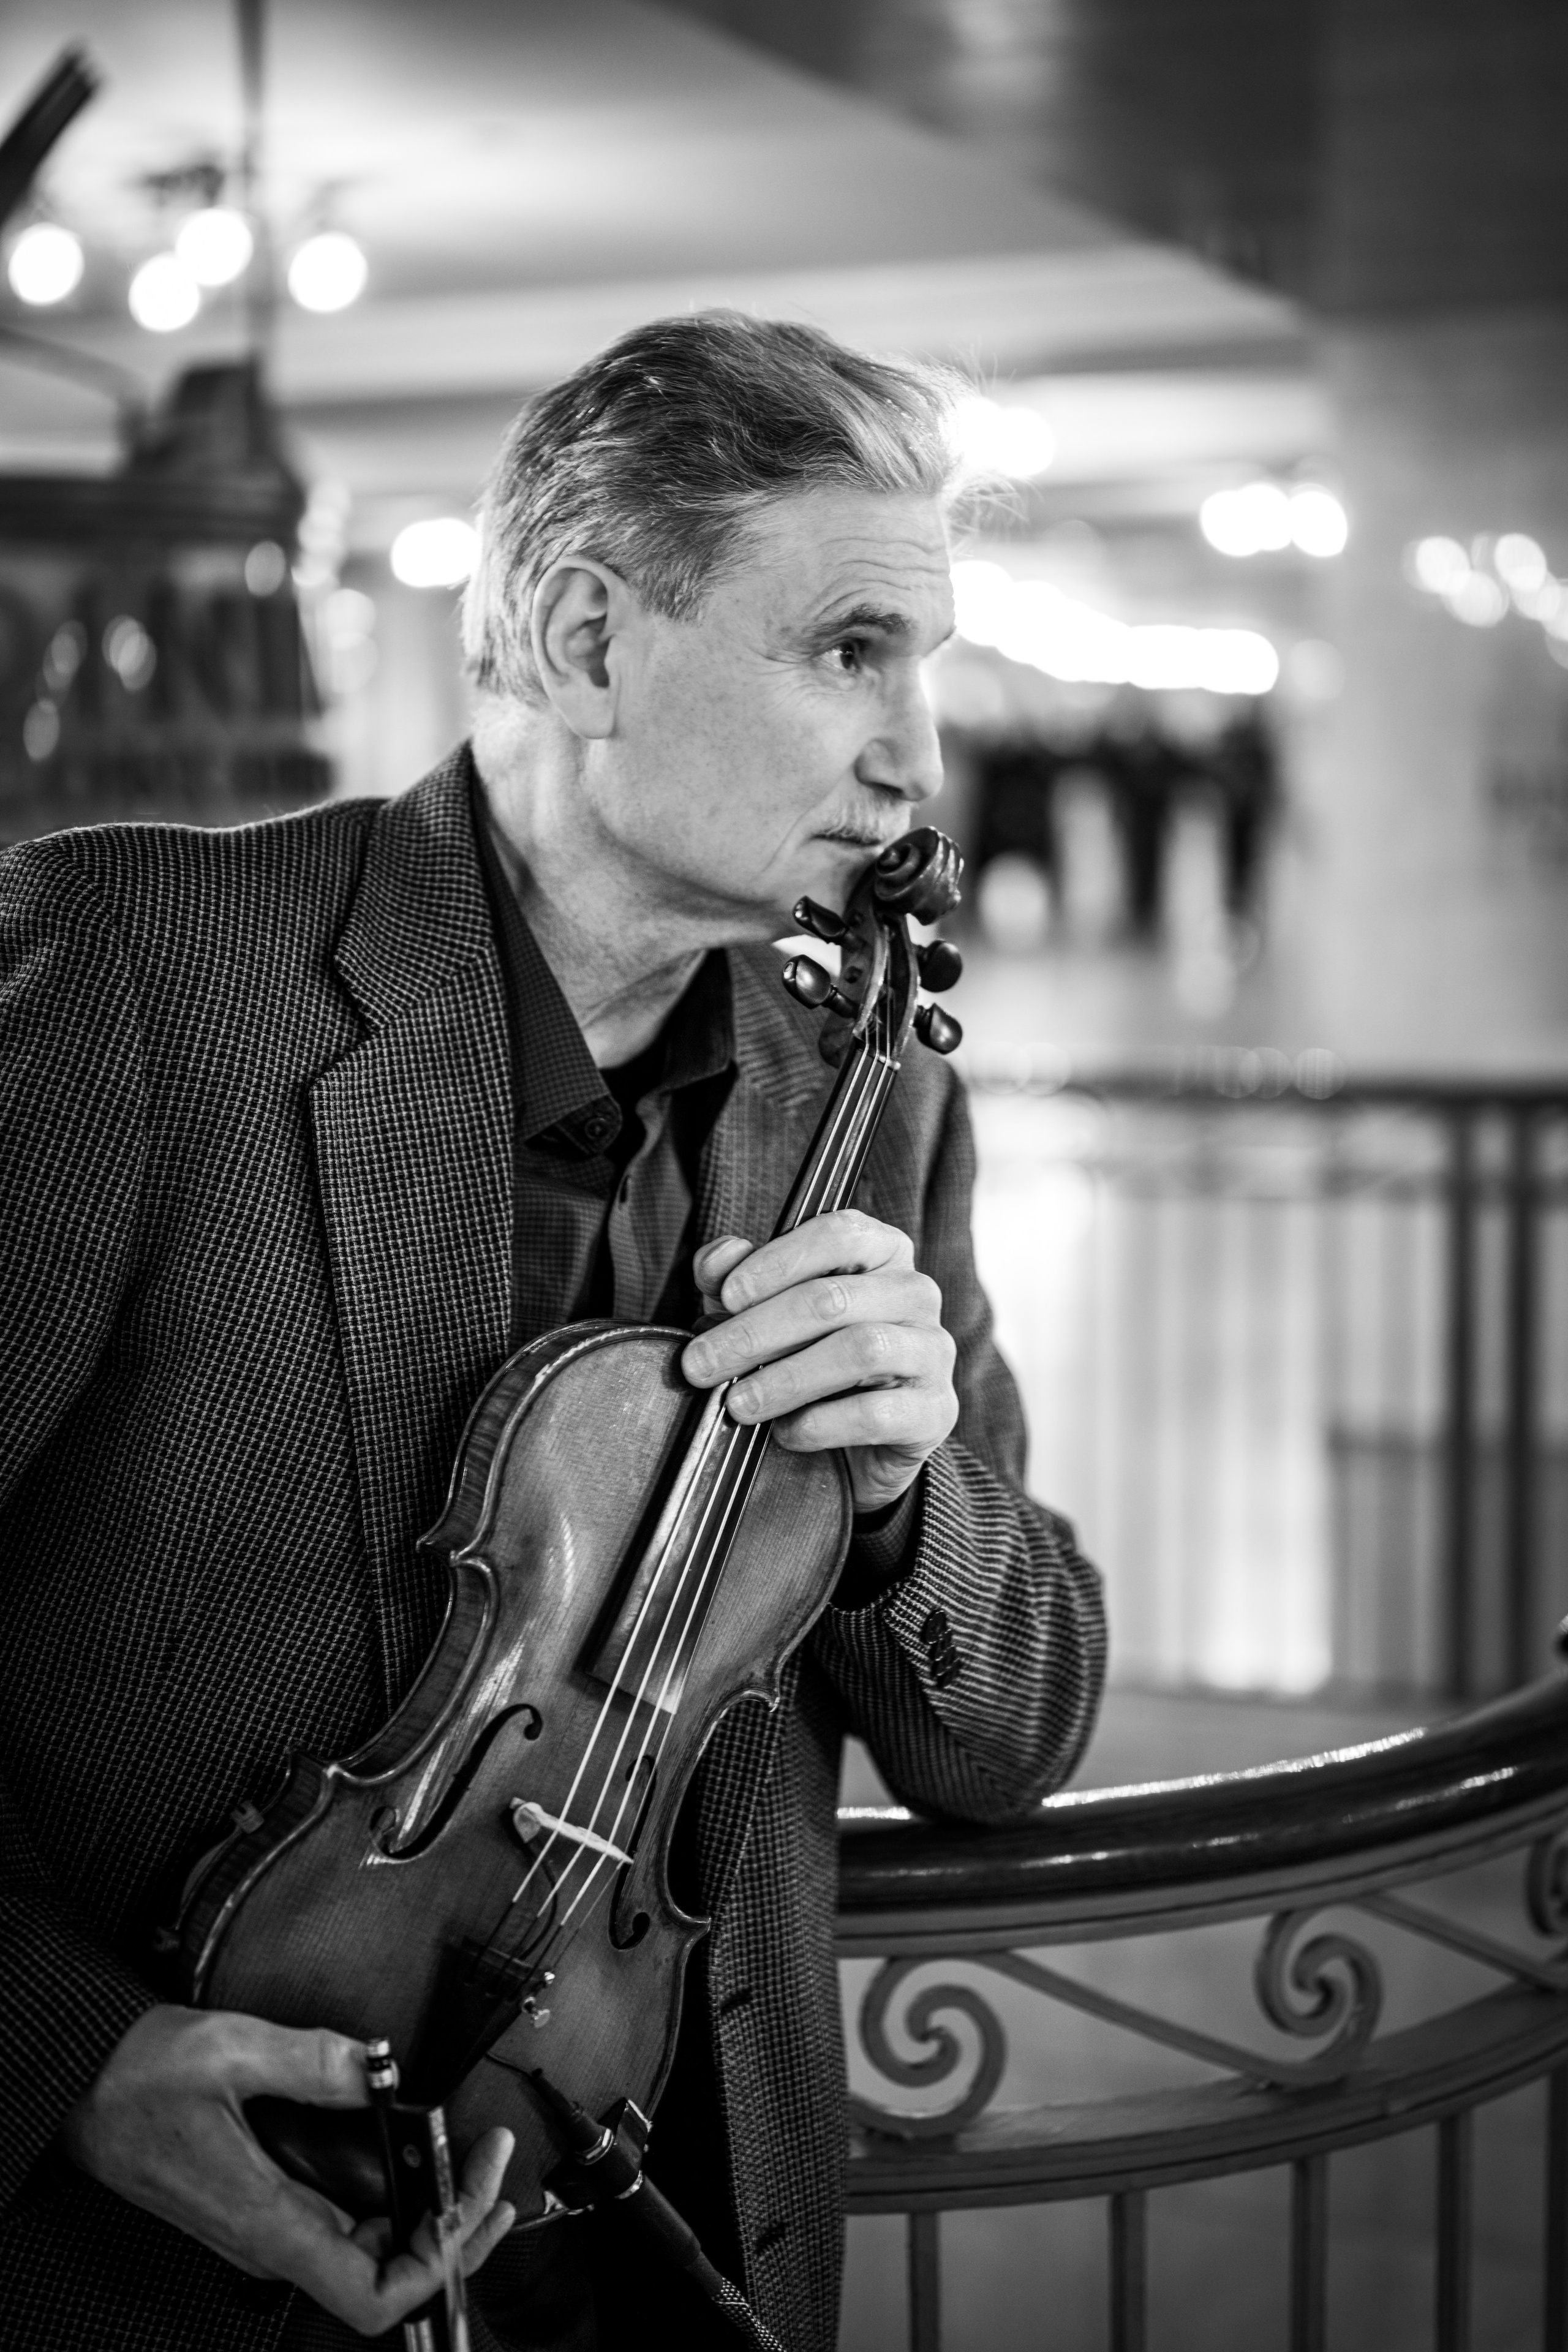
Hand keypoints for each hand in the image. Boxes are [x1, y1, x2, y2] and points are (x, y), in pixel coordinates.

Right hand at [61, 2006, 514, 2334]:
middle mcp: (272, 2239)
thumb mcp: (229, 2050)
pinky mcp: (265, 2205)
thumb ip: (312, 2061)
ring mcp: (269, 2226)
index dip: (436, 2262)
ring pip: (370, 2250)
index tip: (471, 2199)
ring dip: (429, 2211)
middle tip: (494, 2167)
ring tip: (474, 2159)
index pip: (371, 2295)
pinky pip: (344, 2222)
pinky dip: (393, 2196)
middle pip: (386, 2274)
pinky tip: (418, 2154)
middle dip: (454, 2227)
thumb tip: (376, 2067)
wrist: (82, 2089)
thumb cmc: (138, 2079)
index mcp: (267, 2222)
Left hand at [682, 1211, 957, 1514]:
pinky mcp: (936, 1411)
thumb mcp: (764, 1312)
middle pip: (834, 1298)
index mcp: (882, 1251)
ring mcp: (933, 1351)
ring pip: (860, 1350)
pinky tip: (785, 1433)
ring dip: (785, 1379)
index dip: (777, 1261)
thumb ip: (738, 1280)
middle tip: (701, 1364)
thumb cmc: (809, 1358)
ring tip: (738, 1403)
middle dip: (755, 1332)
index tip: (727, 1295)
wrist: (857, 1445)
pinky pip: (876, 1413)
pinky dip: (820, 1425)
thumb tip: (717, 1261)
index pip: (838, 1233)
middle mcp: (915, 1292)